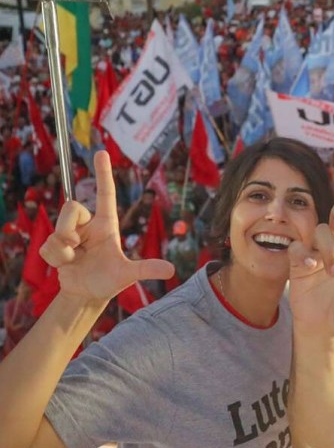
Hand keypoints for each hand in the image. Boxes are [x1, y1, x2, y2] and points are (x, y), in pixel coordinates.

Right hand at [39, 151, 174, 305]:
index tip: (101, 152)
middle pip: (71, 207)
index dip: (103, 173)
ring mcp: (70, 234)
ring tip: (75, 260)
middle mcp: (88, 225)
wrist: (87, 295)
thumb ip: (146, 269)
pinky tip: (65, 265)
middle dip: (68, 229)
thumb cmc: (110, 280)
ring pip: (57, 228)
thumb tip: (171, 270)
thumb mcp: (128, 274)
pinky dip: (55, 259)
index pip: (106, 194)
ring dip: (64, 250)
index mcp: (107, 224)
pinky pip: (47, 245)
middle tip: (78, 246)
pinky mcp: (55, 245)